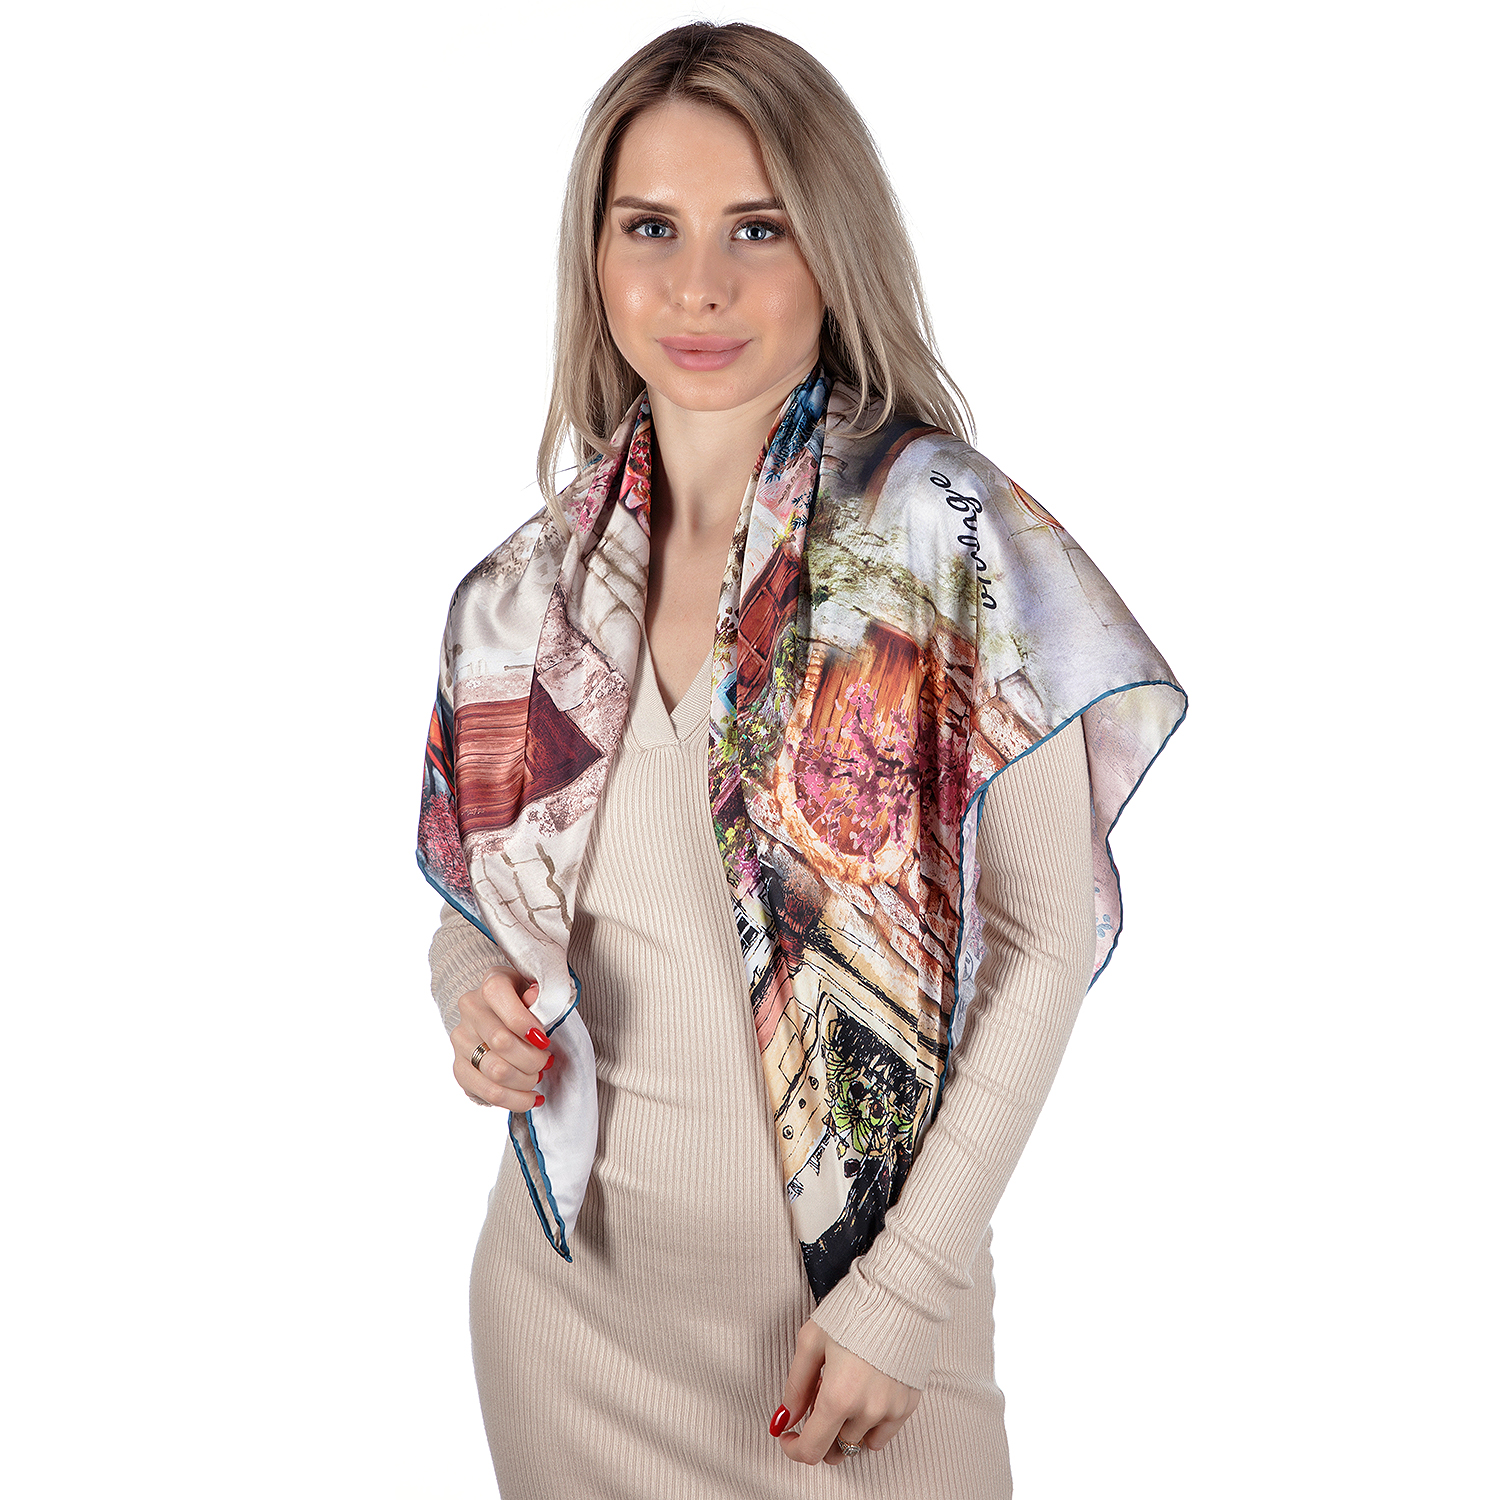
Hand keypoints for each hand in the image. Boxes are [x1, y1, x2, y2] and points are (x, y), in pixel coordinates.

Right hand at [450, 965, 552, 1110]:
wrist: (499, 1013)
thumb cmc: (526, 1003)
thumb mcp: (538, 992)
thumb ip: (539, 996)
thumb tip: (533, 995)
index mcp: (491, 984)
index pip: (499, 997)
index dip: (525, 1023)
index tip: (544, 1040)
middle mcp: (470, 1009)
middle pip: (501, 1042)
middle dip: (532, 1059)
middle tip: (546, 1061)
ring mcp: (461, 1039)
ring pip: (496, 1071)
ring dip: (525, 1081)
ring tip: (538, 1077)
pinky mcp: (460, 1067)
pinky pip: (487, 1092)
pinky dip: (515, 1100)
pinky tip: (531, 1098)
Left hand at [770, 1318, 921, 1465]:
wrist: (898, 1292)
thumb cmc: (853, 1309)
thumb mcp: (811, 1341)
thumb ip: (796, 1385)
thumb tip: (786, 1418)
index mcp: (838, 1397)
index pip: (812, 1450)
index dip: (794, 1448)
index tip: (788, 1436)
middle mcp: (866, 1410)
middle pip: (835, 1450)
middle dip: (819, 1437)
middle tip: (815, 1408)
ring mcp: (891, 1410)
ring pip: (859, 1443)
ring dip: (844, 1430)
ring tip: (843, 1396)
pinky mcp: (909, 1404)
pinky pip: (884, 1435)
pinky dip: (869, 1427)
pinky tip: (863, 1399)